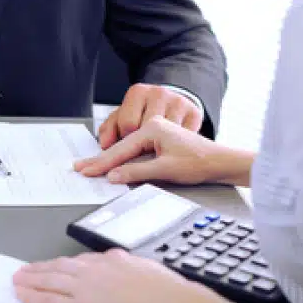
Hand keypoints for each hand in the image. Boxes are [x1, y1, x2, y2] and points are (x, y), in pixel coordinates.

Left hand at [12, 250, 199, 302]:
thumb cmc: (168, 293)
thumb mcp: (148, 268)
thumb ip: (132, 267)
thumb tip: (127, 265)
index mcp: (112, 260)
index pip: (81, 261)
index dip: (64, 264)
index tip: (55, 265)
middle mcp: (94, 270)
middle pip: (60, 267)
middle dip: (40, 268)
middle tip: (24, 270)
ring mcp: (84, 289)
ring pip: (50, 281)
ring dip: (31, 280)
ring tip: (16, 280)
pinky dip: (33, 298)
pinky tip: (22, 295)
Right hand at [77, 115, 220, 184]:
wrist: (221, 161)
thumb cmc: (199, 162)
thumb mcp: (166, 170)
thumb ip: (137, 172)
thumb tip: (114, 176)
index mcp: (152, 128)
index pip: (122, 149)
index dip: (103, 163)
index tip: (87, 170)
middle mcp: (152, 126)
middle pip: (121, 147)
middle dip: (101, 160)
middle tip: (81, 168)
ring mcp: (155, 132)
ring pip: (127, 147)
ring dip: (110, 158)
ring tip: (92, 167)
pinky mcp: (159, 140)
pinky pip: (135, 149)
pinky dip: (122, 157)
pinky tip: (113, 164)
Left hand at [98, 84, 202, 149]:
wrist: (172, 104)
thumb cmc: (142, 115)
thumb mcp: (122, 118)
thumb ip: (109, 130)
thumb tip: (105, 145)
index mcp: (137, 92)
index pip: (128, 124)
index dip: (126, 139)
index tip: (129, 140)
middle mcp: (159, 93)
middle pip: (148, 129)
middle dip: (143, 144)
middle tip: (145, 147)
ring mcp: (179, 102)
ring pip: (168, 136)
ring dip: (161, 148)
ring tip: (159, 146)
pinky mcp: (195, 113)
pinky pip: (184, 138)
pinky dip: (178, 146)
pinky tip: (173, 145)